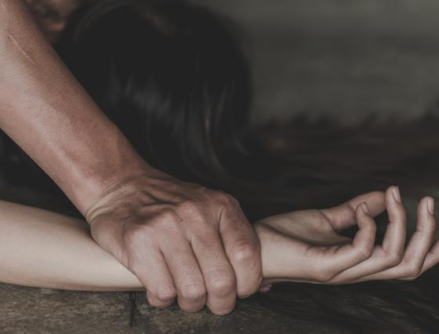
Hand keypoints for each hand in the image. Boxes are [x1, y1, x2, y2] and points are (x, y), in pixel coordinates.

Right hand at [84, 169, 261, 314]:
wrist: (122, 186)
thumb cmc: (175, 206)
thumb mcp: (213, 210)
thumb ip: (237, 242)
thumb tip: (266, 285)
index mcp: (221, 205)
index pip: (246, 253)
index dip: (247, 282)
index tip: (241, 291)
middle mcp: (195, 213)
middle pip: (221, 279)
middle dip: (221, 302)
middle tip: (215, 302)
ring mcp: (165, 227)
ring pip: (192, 291)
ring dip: (191, 303)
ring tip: (188, 295)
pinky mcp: (137, 243)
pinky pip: (163, 292)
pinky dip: (165, 299)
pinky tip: (164, 285)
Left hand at [255, 186, 438, 286]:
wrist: (249, 248)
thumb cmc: (285, 236)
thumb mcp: (328, 218)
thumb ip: (356, 210)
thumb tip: (383, 196)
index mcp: (361, 264)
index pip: (407, 266)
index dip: (433, 254)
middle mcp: (357, 272)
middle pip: (409, 266)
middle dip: (427, 235)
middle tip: (428, 201)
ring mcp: (343, 271)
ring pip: (392, 258)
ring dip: (400, 222)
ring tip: (395, 195)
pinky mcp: (325, 267)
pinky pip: (362, 250)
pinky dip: (369, 226)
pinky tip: (361, 207)